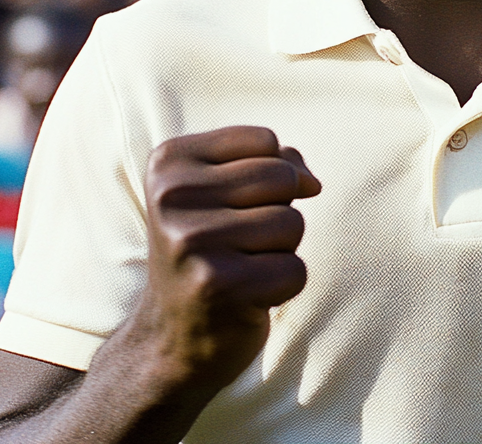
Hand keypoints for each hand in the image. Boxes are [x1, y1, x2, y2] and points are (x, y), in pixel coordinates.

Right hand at [132, 126, 320, 393]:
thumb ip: (275, 162)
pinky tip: (246, 298)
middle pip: (282, 178)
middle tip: (239, 243)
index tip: (233, 207)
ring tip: (241, 268)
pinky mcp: (217, 286)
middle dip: (279, 211)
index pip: (265, 141)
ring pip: (292, 223)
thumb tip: (312, 183)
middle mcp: (172, 197)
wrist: (171, 340)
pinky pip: (295, 270)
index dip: (272, 175)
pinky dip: (283, 287)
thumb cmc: (212, 250)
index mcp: (169, 161)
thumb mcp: (228, 190)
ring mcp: (191, 242)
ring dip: (281, 250)